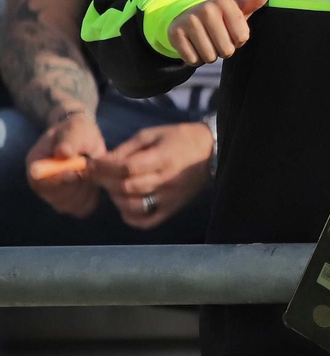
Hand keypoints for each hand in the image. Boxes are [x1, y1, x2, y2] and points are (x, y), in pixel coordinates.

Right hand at [24, 111, 105, 216]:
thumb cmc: (78, 130)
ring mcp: (54, 194)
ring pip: (69, 205)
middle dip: (76, 186)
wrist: (83, 138)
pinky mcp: (70, 201)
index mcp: (36, 163)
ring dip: (85, 191)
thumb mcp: (76, 128)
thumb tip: (63, 153)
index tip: (76, 173)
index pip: (39, 180)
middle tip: (90, 170)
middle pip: (54, 197)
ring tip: (92, 173)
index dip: (58, 180)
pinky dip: (92, 198)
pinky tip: (95, 183)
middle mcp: (41, 183)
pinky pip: (81, 209)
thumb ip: (70, 139)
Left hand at [91, 122, 212, 228]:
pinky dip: (130, 217)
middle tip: (97, 175)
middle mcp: (168, 180)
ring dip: (115, 198)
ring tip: (112, 188)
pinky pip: (147, 221)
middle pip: (127, 187)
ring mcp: (171, 197)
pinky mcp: (173, 208)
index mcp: (164, 157)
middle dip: (105, 181)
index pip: (127, 168)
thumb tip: (101, 162)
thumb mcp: (152, 134)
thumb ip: (126, 149)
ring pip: (133, 206)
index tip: (92, 164)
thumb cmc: (178, 138)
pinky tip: (125, 205)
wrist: (210, 152)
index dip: (105, 167)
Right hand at [167, 0, 273, 65]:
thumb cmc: (223, 16)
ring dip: (210, 55)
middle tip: (218, 37)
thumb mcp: (241, 7)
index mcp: (226, 3)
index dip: (239, 40)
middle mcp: (206, 9)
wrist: (189, 16)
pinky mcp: (175, 32)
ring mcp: (189, 20)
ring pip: (209, 57)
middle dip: (225, 49)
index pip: (242, 38)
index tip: (232, 30)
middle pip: (226, 50)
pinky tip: (194, 45)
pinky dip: (196, 58)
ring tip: (207, 40)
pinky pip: (193, 60)